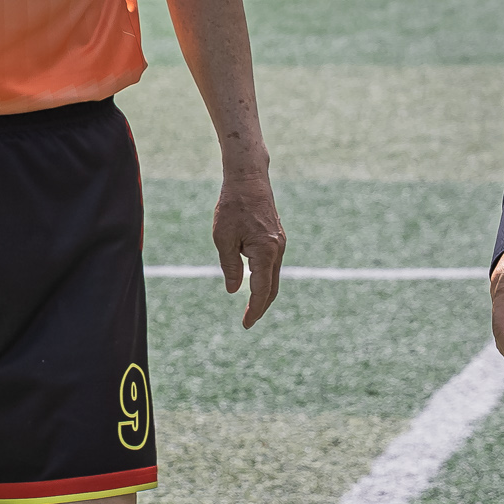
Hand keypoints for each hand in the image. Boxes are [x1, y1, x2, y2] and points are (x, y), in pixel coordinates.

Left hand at [214, 169, 285, 328]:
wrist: (249, 178)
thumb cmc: (233, 205)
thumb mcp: (223, 238)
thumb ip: (230, 266)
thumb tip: (234, 290)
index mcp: (265, 252)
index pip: (261, 290)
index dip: (254, 310)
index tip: (246, 325)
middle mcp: (277, 250)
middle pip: (272, 287)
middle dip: (261, 306)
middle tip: (248, 321)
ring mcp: (280, 243)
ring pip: (274, 276)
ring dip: (264, 293)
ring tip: (251, 307)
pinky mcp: (277, 238)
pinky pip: (273, 265)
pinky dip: (266, 279)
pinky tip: (255, 283)